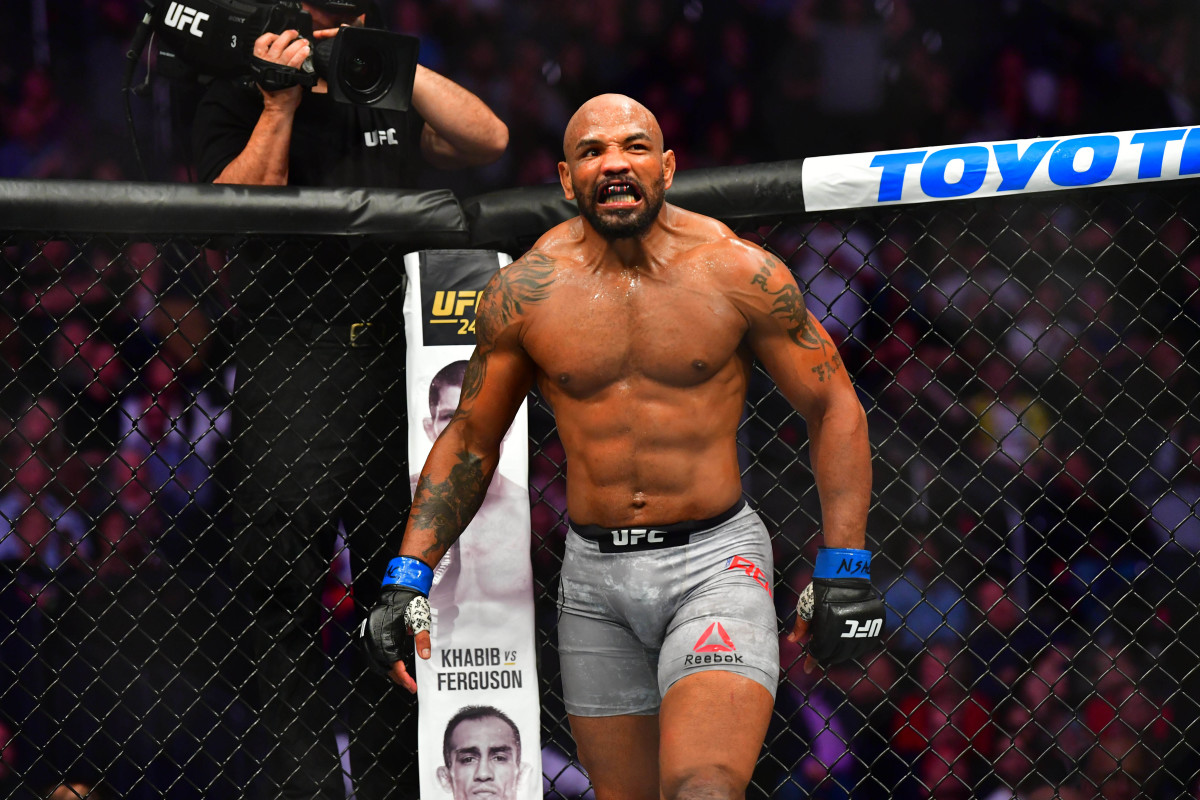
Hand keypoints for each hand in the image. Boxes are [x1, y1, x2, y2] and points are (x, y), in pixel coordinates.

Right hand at [252, 29, 308, 109]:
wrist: (278, 104)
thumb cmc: (273, 90)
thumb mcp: (265, 72)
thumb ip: (269, 60)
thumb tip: (280, 50)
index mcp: (259, 61)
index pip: (260, 42)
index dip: (270, 36)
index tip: (277, 35)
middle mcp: (268, 62)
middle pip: (277, 43)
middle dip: (287, 35)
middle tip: (294, 33)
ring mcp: (278, 67)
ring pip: (287, 50)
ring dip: (297, 43)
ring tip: (304, 42)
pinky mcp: (289, 73)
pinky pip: (296, 60)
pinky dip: (302, 53)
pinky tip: (306, 50)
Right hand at [360, 586, 431, 692]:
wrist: (399, 588)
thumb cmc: (411, 603)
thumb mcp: (420, 619)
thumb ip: (422, 638)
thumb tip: (426, 656)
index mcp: (387, 634)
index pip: (393, 662)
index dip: (402, 676)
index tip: (412, 686)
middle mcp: (375, 636)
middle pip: (383, 665)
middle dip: (396, 677)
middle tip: (410, 685)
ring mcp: (369, 634)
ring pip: (375, 661)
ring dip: (388, 671)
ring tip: (402, 678)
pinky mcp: (369, 632)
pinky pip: (371, 653)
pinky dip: (381, 663)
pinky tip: (391, 666)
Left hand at [787, 547, 884, 671]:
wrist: (846, 575)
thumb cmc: (822, 589)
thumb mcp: (806, 606)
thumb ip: (801, 626)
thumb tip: (791, 641)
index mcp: (829, 628)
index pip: (819, 651)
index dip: (812, 661)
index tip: (807, 668)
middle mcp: (848, 631)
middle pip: (835, 655)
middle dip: (825, 655)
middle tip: (820, 652)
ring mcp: (864, 629)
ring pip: (851, 652)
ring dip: (840, 653)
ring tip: (833, 647)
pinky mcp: (876, 625)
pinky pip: (865, 645)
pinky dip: (855, 647)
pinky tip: (847, 643)